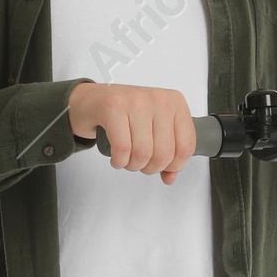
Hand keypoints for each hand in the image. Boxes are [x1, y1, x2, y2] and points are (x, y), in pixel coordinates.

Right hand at [68, 81, 196, 183]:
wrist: (90, 101)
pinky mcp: (114, 107)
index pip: (186, 145)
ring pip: (143, 153)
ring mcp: (137, 101)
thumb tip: (170, 177)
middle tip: (139, 162)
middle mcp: (159, 99)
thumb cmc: (123, 115)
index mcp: (174, 103)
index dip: (174, 165)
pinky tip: (116, 157)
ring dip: (133, 165)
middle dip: (150, 168)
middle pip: (164, 154)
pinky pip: (123, 148)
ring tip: (127, 158)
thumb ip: (167, 152)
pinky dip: (119, 160)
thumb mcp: (152, 130)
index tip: (162, 166)